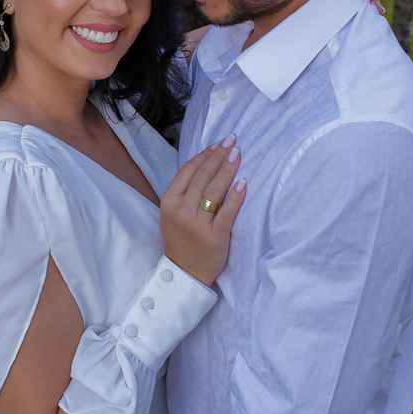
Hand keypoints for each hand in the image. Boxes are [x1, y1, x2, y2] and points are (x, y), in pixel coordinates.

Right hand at [159, 135, 246, 286]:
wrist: (184, 272)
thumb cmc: (182, 239)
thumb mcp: (173, 212)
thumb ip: (185, 190)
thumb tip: (206, 162)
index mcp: (169, 201)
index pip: (189, 170)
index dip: (205, 154)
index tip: (219, 143)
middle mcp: (182, 210)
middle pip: (203, 176)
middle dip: (219, 155)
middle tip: (232, 141)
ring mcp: (198, 224)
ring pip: (215, 190)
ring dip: (228, 168)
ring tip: (238, 154)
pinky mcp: (215, 237)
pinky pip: (228, 212)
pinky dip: (236, 196)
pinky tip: (243, 182)